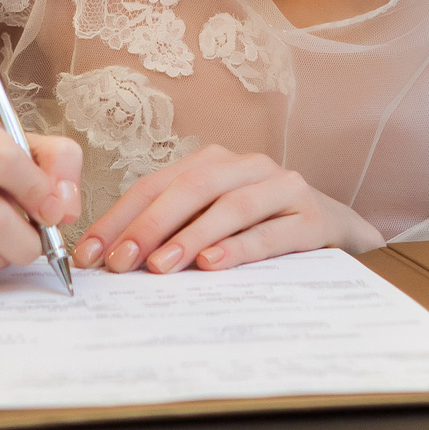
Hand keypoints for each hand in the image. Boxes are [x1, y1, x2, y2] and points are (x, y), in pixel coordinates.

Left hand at [73, 143, 379, 275]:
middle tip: (120, 262)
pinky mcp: (314, 217)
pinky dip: (240, 247)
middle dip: (149, 225)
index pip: (155, 185)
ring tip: (161, 265)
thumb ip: (171, 234)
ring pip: (230, 206)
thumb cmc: (262, 231)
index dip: (119, 218)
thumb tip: (110, 262)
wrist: (339, 232)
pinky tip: (213, 264)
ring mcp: (284, 188)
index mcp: (214, 164)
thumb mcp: (214, 226)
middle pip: (191, 187)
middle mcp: (247, 166)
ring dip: (191, 236)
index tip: (89, 254)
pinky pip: (273, 231)